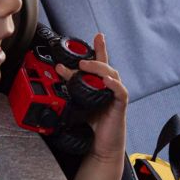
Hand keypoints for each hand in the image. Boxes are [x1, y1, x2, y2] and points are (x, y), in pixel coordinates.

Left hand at [56, 32, 127, 163]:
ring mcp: (116, 94)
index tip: (97, 36)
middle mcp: (109, 86)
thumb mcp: (78, 100)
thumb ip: (72, 84)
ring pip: (112, 75)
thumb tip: (59, 68)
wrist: (100, 144)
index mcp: (100, 83)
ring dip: (99, 69)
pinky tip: (106, 81)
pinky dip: (114, 85)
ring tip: (86, 67)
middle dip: (97, 56)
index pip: (100, 62)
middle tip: (80, 60)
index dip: (100, 48)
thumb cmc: (92, 122)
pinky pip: (120, 91)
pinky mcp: (120, 105)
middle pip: (106, 66)